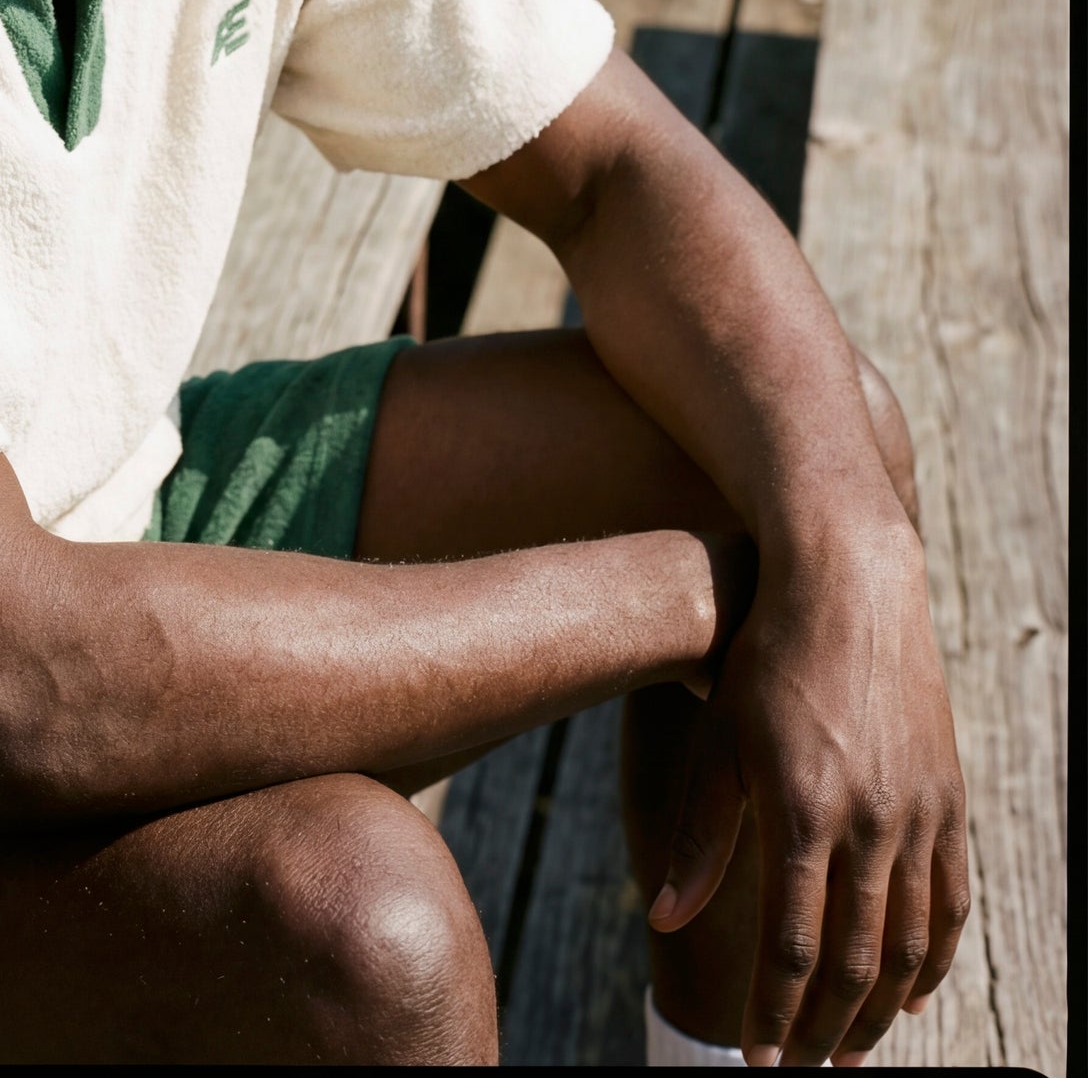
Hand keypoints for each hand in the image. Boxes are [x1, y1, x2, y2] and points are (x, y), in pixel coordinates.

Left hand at [648, 527, 967, 1066]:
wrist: (850, 586)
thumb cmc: (765, 657)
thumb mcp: (719, 737)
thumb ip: (699, 833)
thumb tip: (665, 918)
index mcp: (806, 811)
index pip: (791, 945)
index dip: (775, 1012)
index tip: (757, 1059)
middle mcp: (871, 822)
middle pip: (854, 961)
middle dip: (826, 1028)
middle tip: (803, 1069)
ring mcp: (919, 813)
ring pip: (911, 945)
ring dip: (881, 1009)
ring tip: (852, 1050)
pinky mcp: (949, 800)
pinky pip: (951, 902)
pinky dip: (935, 960)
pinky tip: (911, 993)